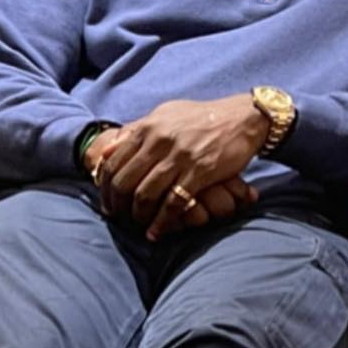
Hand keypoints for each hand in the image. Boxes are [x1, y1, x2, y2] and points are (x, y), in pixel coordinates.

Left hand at [94, 96, 269, 237]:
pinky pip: (173, 203)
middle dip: (117, 205)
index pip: (113, 162)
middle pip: (124, 181)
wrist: (242, 117)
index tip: (107, 201)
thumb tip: (107, 150)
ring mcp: (179, 157)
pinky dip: (162, 222)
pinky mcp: (200, 172)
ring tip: (138, 224)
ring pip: (145, 194)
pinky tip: (157, 232)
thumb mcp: (165, 115)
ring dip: (138, 215)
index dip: (105, 186)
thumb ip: (135, 131)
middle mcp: (159, 141)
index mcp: (148, 127)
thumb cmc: (202, 117)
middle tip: (118, 217)